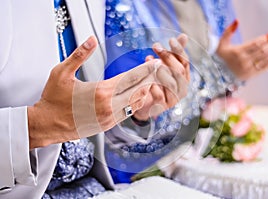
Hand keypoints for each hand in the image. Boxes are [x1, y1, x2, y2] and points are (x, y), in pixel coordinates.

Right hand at [28, 36, 175, 148]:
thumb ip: (79, 55)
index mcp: (100, 91)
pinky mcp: (107, 126)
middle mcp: (108, 106)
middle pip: (138, 90)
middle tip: (160, 71)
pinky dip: (136, 104)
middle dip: (150, 80)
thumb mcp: (61, 72)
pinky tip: (139, 98)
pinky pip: (128, 114)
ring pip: (135, 104)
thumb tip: (91, 40)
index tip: (155, 63)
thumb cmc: (53, 98)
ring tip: (152, 83)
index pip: (130, 78)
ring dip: (145, 92)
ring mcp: (109, 118)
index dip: (145, 69)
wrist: (47, 124)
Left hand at [133, 34, 189, 120]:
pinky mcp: (162, 106)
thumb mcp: (164, 65)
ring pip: (171, 82)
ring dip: (159, 69)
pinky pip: (159, 94)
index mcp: (184, 78)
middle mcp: (182, 89)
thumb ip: (174, 53)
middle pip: (179, 70)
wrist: (143, 102)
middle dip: (168, 56)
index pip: (185, 62)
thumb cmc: (155, 80)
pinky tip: (146, 74)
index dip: (179, 51)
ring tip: (149, 58)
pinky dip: (153, 84)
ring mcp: (173, 99)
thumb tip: (184, 36)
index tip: (170, 40)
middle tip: (156, 45)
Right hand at [217, 20, 267, 79]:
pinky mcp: (251, 75)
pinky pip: (264, 68)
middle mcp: (243, 61)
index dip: (265, 38)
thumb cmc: (220, 57)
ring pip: (265, 59)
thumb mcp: (221, 43)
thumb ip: (228, 31)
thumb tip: (237, 21)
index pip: (255, 44)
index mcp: (237, 52)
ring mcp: (247, 69)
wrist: (217, 73)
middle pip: (262, 51)